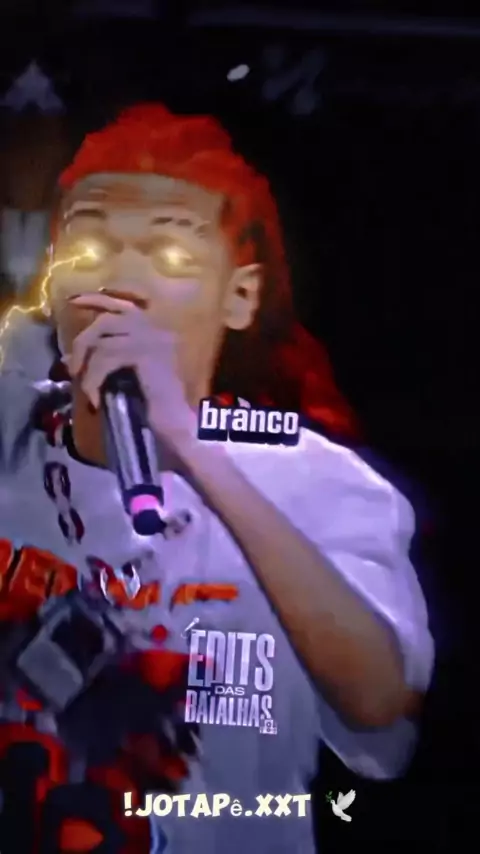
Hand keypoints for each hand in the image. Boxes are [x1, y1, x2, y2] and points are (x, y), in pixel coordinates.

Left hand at [66, 292, 196, 452]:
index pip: (123, 305)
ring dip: (87, 366)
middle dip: (84, 341)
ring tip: (86, 388)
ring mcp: (153, 339)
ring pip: (104, 341)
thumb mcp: (125, 375)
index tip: (74, 302)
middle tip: (73, 367)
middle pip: (107, 320)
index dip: (97, 300)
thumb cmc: (154, 404)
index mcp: (156, 328)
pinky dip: (94, 380)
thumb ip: (104, 358)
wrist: (177, 425)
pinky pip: (106, 359)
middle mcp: (157, 328)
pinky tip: (95, 399)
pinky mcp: (146, 355)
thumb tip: (69, 356)